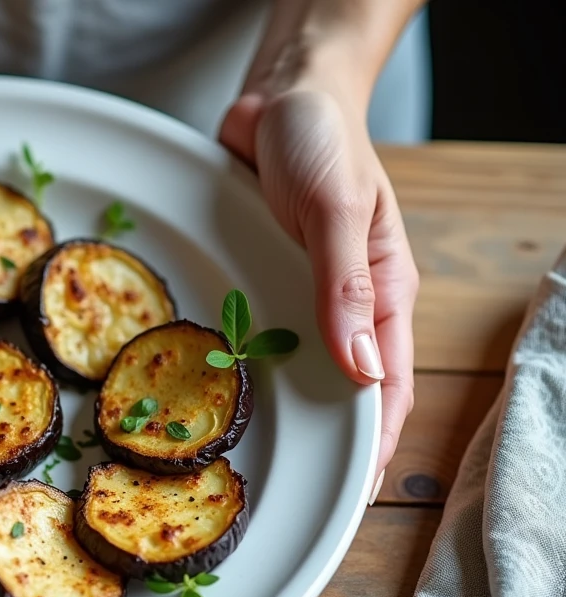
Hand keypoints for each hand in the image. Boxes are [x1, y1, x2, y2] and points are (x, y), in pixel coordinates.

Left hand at [219, 87, 417, 488]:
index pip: (388, 386)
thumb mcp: (339, 210)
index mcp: (384, 294)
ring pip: (292, 369)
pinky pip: (251, 335)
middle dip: (325, 442)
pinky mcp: (260, 279)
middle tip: (295, 494)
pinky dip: (238, 366)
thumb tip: (359, 369)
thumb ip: (345, 287)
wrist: (281, 97)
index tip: (354, 494)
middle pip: (340, 391)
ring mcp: (300, 296)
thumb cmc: (325, 143)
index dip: (374, 444)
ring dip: (278, 408)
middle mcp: (344, 305)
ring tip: (249, 458)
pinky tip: (212, 394)